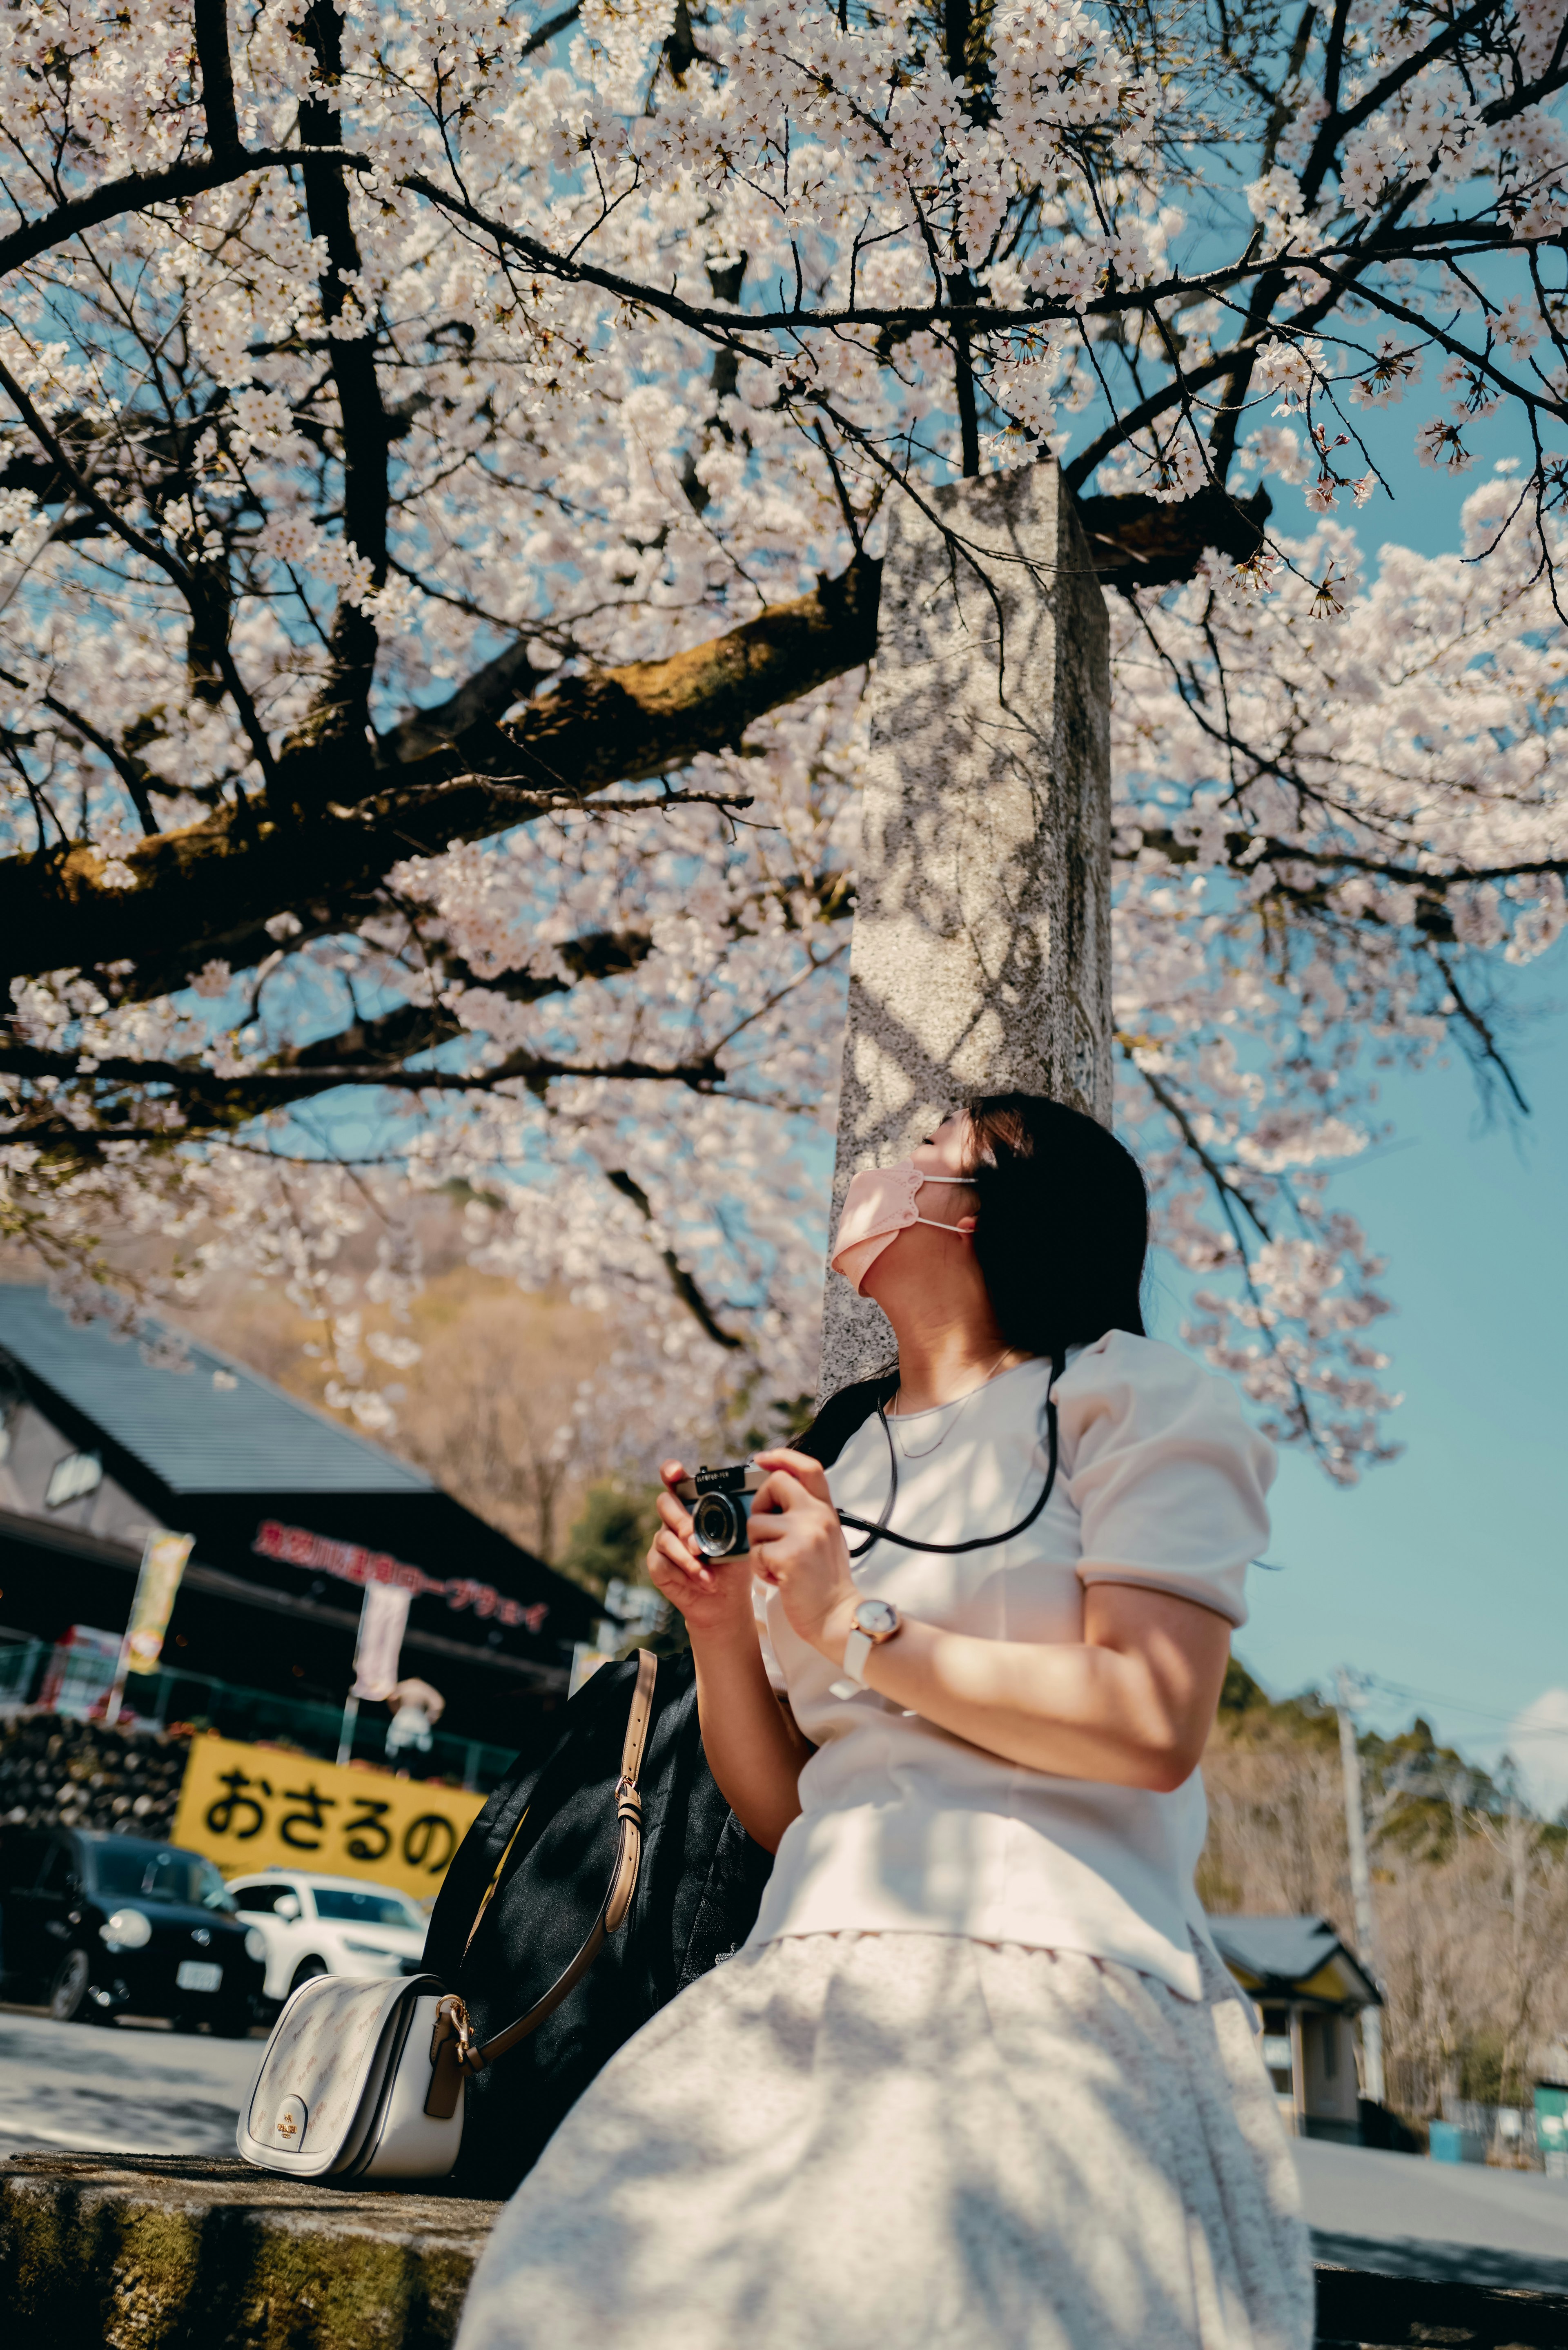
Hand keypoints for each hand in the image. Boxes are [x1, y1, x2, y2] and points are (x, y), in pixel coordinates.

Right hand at [647, 1462, 759, 1646]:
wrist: (726, 1599)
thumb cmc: (733, 1564)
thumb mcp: (739, 1540)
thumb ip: (734, 1521)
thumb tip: (740, 1509)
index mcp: (694, 1505)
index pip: (676, 1481)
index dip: (671, 1472)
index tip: (674, 1473)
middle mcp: (675, 1518)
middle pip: (665, 1503)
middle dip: (682, 1522)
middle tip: (698, 1543)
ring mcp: (663, 1540)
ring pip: (664, 1537)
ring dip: (688, 1558)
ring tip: (708, 1575)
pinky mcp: (657, 1563)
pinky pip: (662, 1561)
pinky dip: (685, 1573)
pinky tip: (702, 1581)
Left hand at [746, 1449, 858, 1661]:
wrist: (837, 1616)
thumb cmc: (826, 1581)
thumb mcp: (825, 1537)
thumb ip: (805, 1514)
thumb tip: (774, 1495)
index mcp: (825, 1510)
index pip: (808, 1467)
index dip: (782, 1456)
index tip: (762, 1459)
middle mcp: (818, 1515)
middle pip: (774, 1483)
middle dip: (759, 1504)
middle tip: (767, 1531)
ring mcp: (805, 1534)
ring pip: (756, 1523)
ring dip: (759, 1546)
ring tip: (778, 1564)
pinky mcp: (789, 1556)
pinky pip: (755, 1552)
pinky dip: (761, 1569)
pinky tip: (779, 1578)